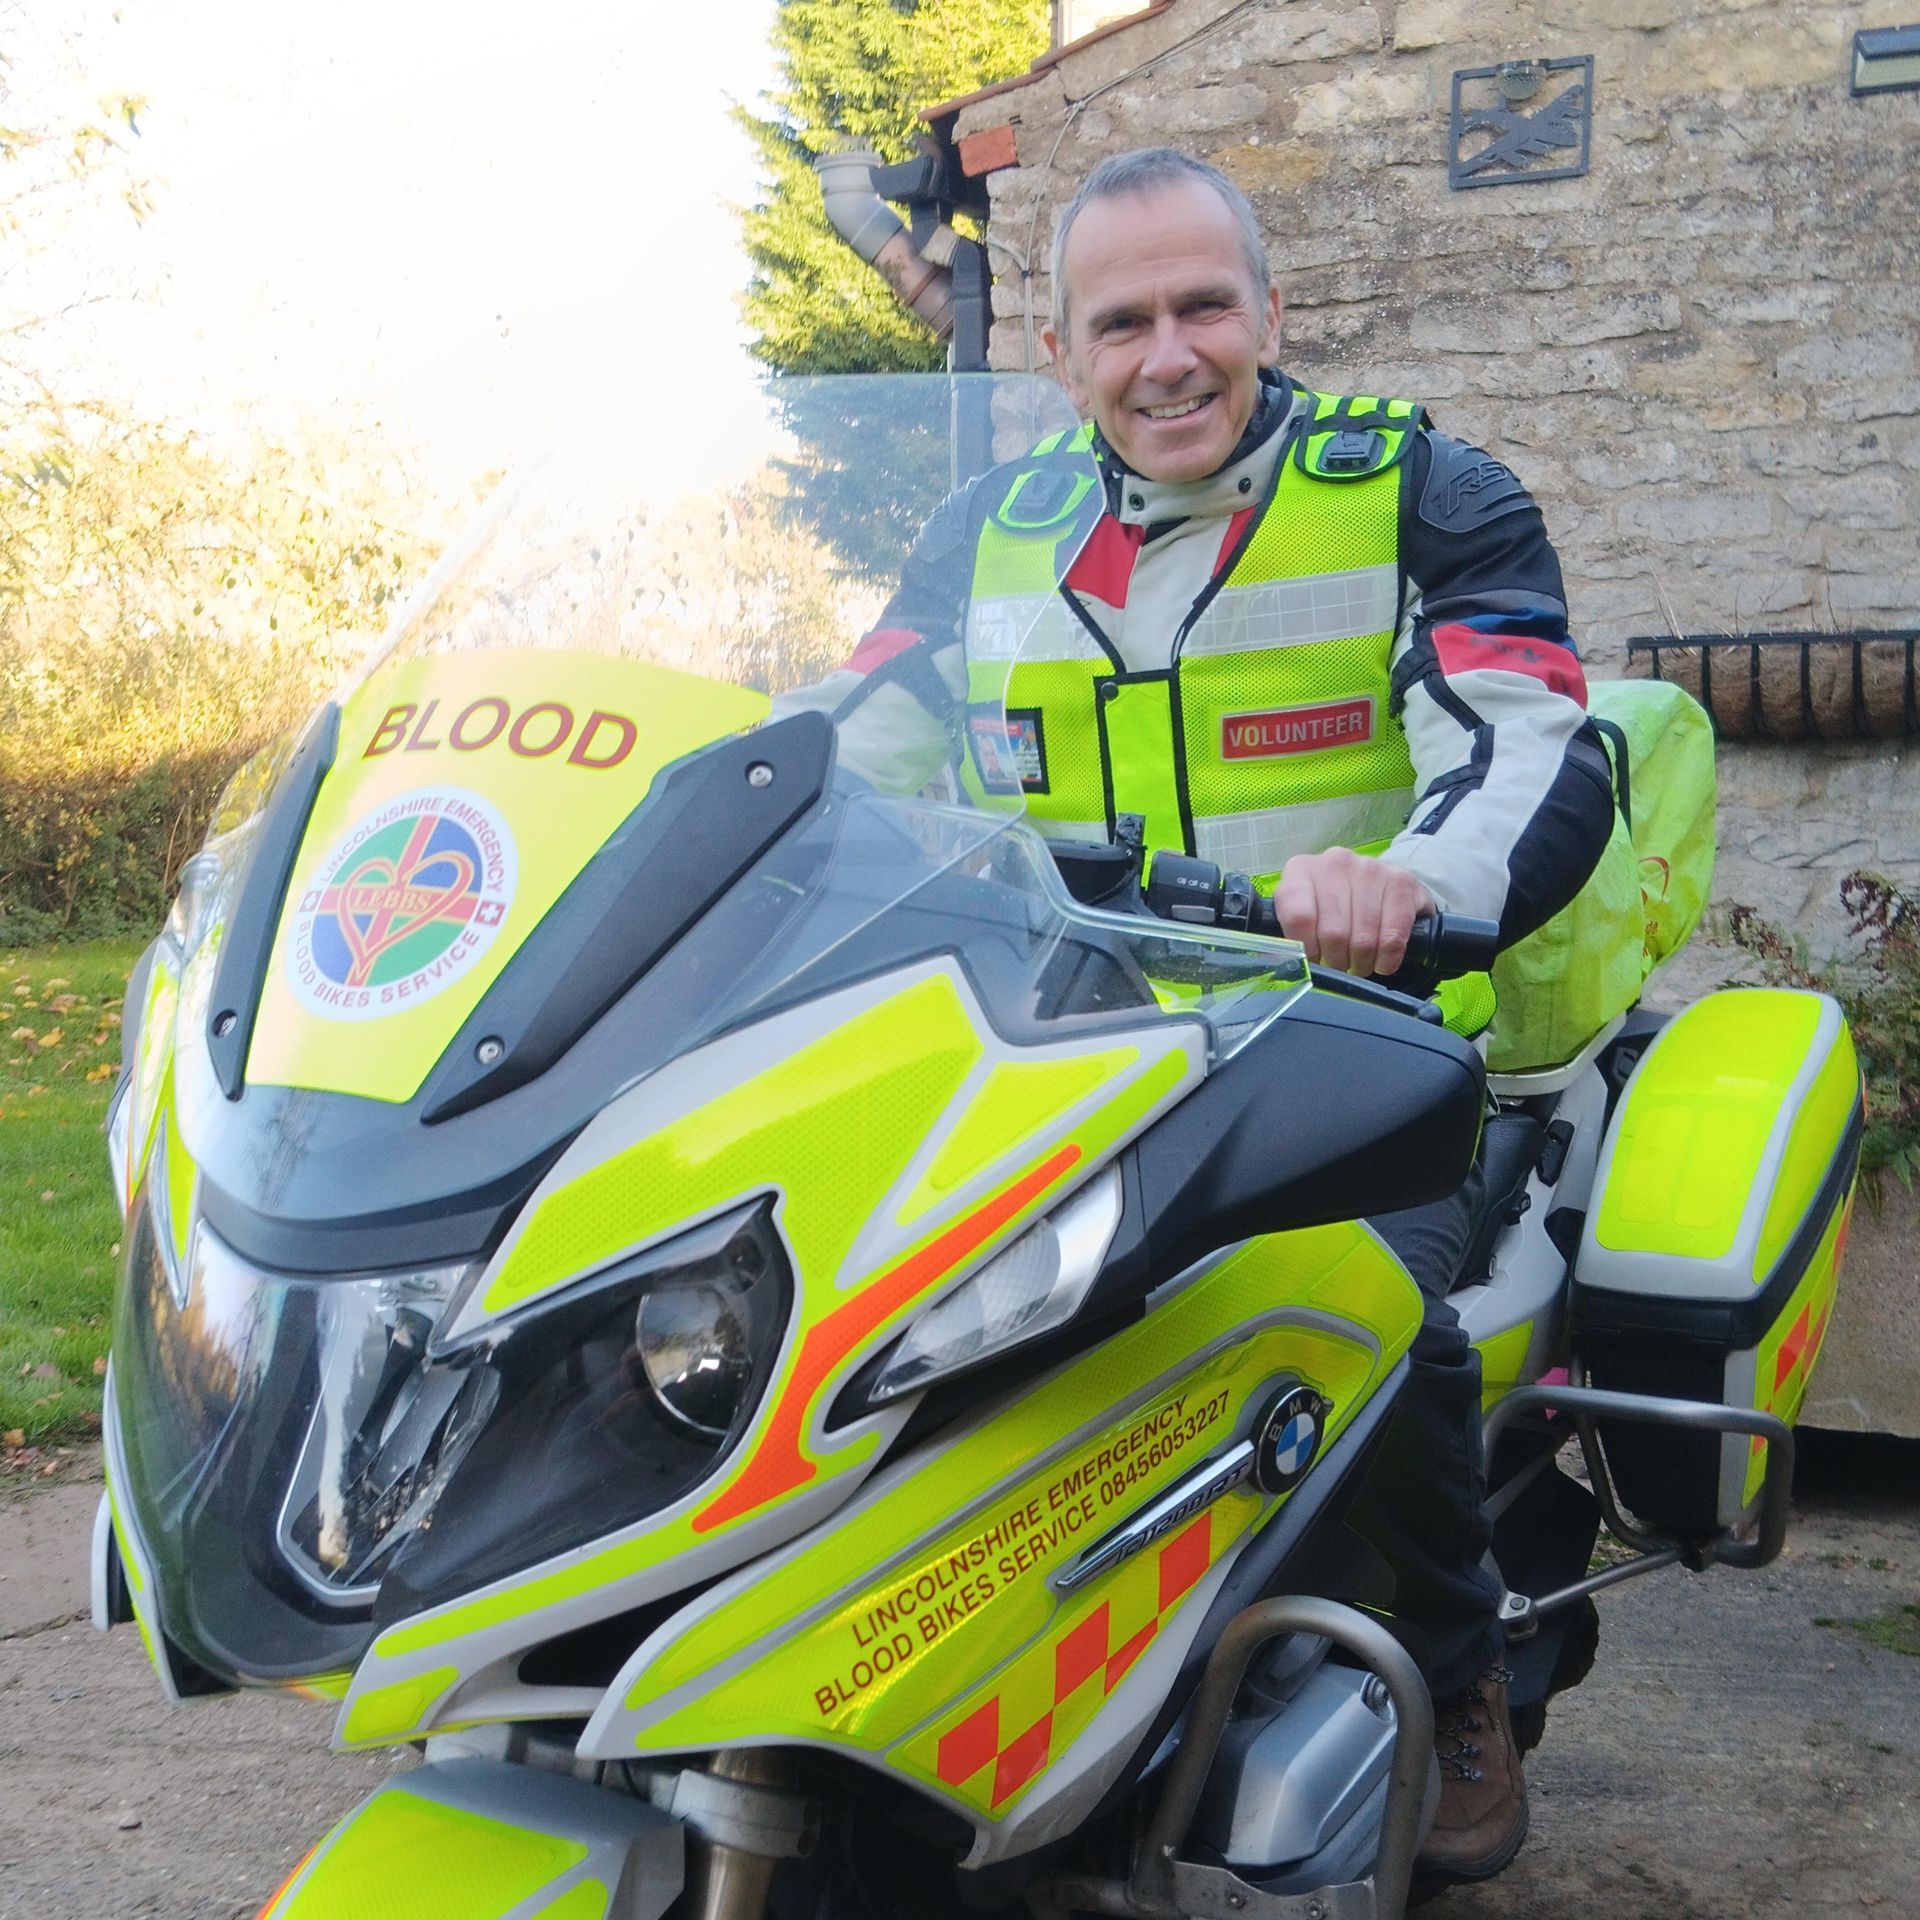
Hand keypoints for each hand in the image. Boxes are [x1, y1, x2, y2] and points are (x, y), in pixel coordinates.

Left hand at [1273, 849, 1434, 977]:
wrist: (1381, 886)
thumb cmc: (1334, 906)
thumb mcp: (1306, 912)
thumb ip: (1295, 931)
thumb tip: (1294, 963)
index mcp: (1302, 869)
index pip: (1299, 917)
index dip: (1308, 949)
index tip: (1315, 960)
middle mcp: (1335, 863)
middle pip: (1333, 933)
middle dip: (1336, 961)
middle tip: (1340, 966)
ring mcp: (1370, 869)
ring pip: (1363, 939)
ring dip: (1362, 963)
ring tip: (1360, 963)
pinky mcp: (1401, 882)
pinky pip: (1393, 938)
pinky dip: (1387, 960)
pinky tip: (1382, 962)